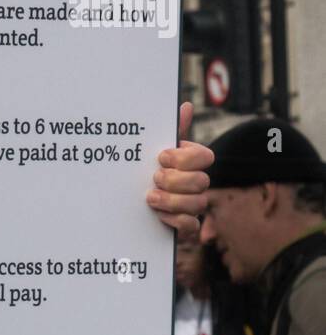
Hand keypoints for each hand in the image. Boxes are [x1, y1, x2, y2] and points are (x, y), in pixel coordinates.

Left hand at [146, 102, 212, 241]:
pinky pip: (192, 226)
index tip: (161, 157)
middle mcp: (196, 184)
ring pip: (198, 204)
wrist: (128, 208)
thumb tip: (184, 106)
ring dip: (171, 200)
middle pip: (201, 181)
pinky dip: (174, 221)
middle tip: (154, 178)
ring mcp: (193, 206)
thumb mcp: (151, 152)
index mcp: (190, 163)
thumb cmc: (143, 174)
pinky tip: (157, 216)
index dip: (184, 158)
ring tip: (150, 198)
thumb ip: (169, 132)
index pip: (205, 157)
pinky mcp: (186, 228)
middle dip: (175, 180)